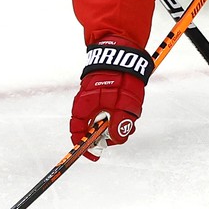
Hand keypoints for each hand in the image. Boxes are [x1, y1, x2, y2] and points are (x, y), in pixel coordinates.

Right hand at [70, 44, 151, 158]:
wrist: (124, 52)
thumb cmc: (122, 75)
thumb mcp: (125, 103)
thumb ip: (120, 122)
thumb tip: (116, 139)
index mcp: (85, 105)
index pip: (78, 130)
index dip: (83, 146)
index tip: (93, 155)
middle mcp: (88, 104)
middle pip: (93, 130)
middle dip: (108, 137)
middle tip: (122, 134)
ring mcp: (96, 101)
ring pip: (103, 123)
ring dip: (116, 127)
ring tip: (130, 121)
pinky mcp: (105, 98)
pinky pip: (109, 114)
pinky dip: (119, 118)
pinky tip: (129, 114)